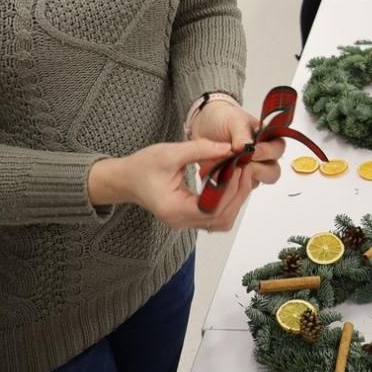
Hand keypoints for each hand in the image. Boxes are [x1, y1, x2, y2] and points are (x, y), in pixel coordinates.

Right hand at [88, 139, 244, 231]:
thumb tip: (230, 148)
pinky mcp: (189, 218)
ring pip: (221, 221)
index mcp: (174, 209)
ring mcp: (186, 223)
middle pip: (221, 218)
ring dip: (235, 200)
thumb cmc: (143, 166)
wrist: (126, 179)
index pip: (212, 208)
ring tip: (239, 174)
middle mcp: (181, 222)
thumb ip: (200, 150)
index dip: (230, 189)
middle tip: (245, 167)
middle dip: (238, 193)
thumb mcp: (170, 153)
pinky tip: (229, 182)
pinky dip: (227, 202)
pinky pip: (215, 217)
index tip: (239, 166)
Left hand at [190, 98, 285, 192]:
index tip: (252, 152)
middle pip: (273, 172)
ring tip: (228, 168)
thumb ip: (242, 133)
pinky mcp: (236, 180)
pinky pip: (238, 188)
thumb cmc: (224, 120)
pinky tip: (219, 173)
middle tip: (241, 164)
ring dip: (243, 178)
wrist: (204, 126)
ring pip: (256, 183)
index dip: (267, 153)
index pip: (277, 150)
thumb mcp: (234, 121)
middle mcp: (263, 158)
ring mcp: (250, 171)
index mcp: (268, 140)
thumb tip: (247, 147)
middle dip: (258, 170)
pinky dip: (229, 183)